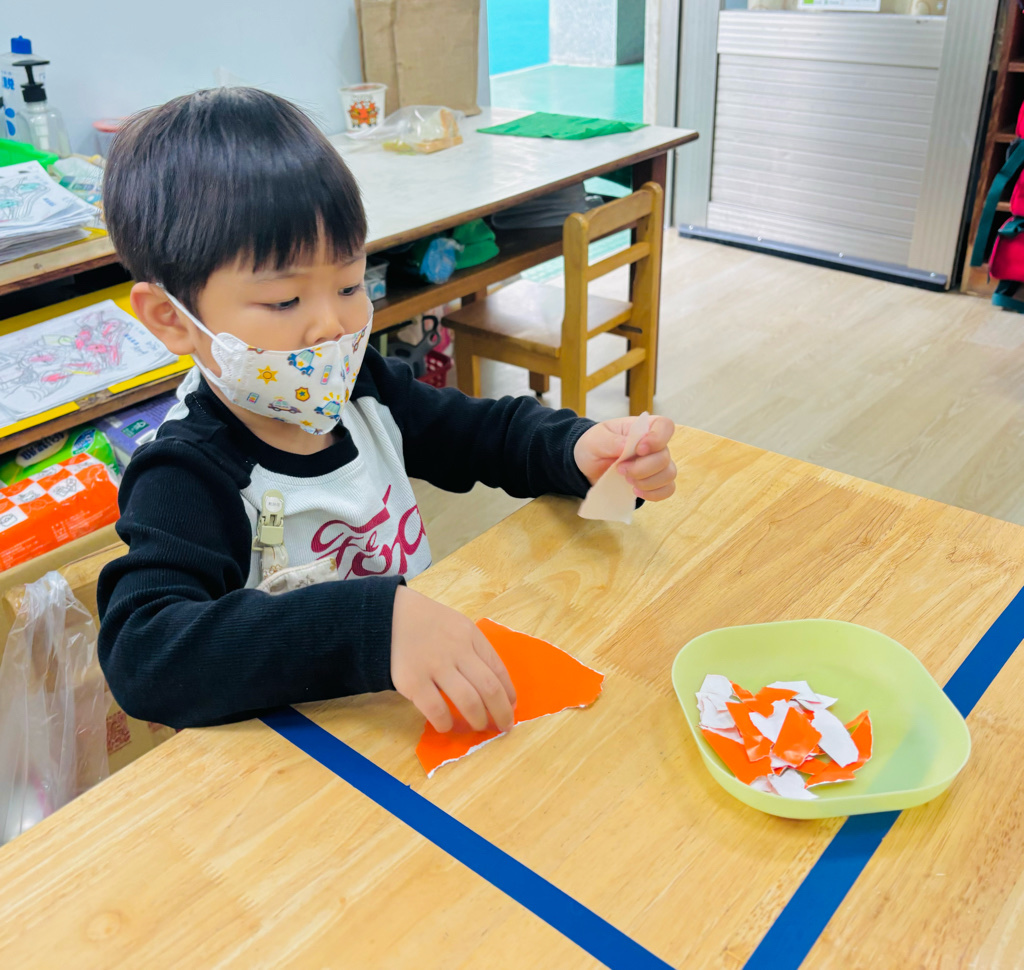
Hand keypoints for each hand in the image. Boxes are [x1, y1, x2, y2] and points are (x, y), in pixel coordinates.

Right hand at [390, 586, 516, 732]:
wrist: (389, 615)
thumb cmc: (428, 624)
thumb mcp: (458, 626)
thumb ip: (475, 650)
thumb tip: (496, 686)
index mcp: (470, 636)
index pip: (498, 669)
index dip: (508, 692)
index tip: (511, 707)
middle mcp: (456, 650)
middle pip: (489, 688)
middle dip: (501, 712)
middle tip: (503, 727)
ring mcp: (434, 666)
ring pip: (468, 701)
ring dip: (478, 719)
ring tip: (478, 726)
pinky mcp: (412, 681)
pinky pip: (436, 709)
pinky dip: (446, 723)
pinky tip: (447, 725)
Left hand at [574, 415, 676, 501]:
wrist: (588, 466)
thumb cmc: (595, 446)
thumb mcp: (596, 439)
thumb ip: (611, 441)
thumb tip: (627, 447)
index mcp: (643, 427)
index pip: (665, 426)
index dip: (657, 439)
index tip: (639, 450)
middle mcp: (656, 445)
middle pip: (665, 457)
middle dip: (641, 468)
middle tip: (620, 469)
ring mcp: (658, 465)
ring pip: (668, 474)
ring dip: (646, 481)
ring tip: (626, 479)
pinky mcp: (656, 482)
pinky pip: (667, 489)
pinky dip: (653, 493)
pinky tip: (635, 491)